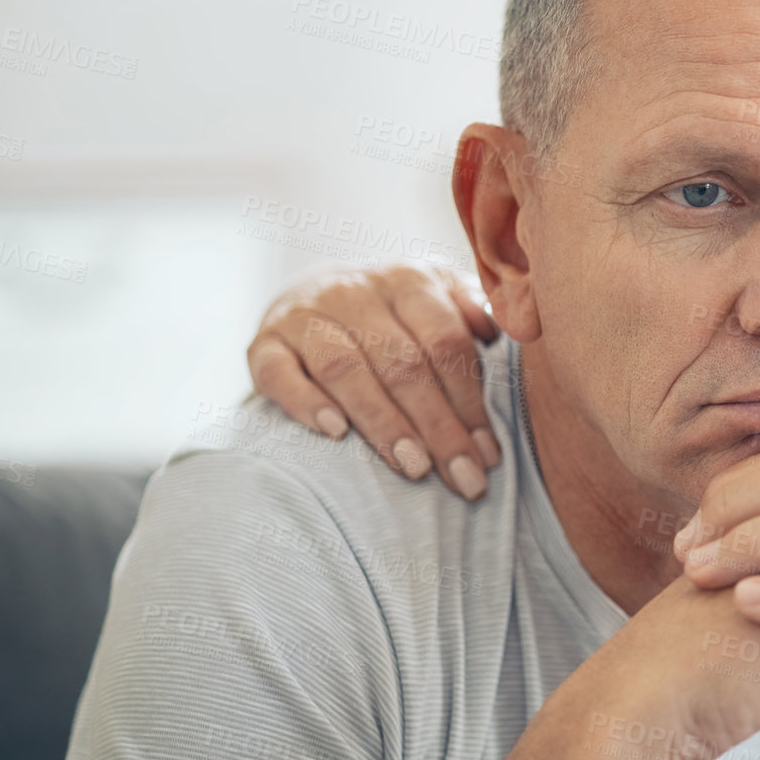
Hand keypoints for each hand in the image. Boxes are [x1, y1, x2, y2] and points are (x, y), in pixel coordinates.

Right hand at [247, 265, 499, 497]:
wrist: (310, 293)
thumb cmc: (393, 314)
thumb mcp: (438, 298)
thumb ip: (471, 311)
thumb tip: (496, 332)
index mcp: (408, 280)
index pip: (445, 343)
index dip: (470, 401)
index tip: (488, 455)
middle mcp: (355, 291)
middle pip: (402, 362)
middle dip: (438, 427)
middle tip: (462, 479)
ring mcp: (305, 315)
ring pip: (345, 368)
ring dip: (382, 422)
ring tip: (413, 468)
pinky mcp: (263, 343)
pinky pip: (277, 372)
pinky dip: (304, 401)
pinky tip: (335, 433)